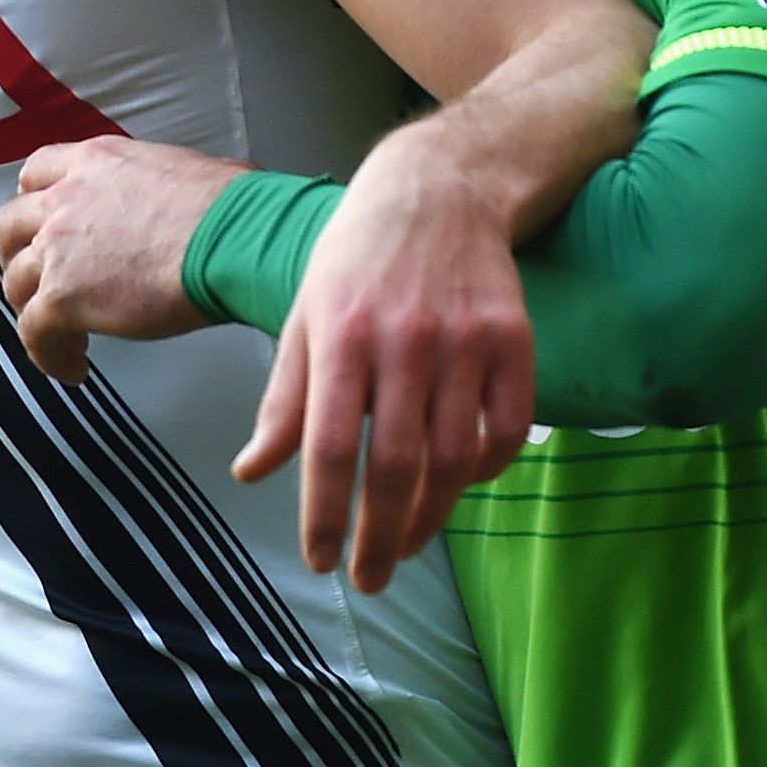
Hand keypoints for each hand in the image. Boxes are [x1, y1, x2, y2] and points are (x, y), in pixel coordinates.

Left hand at [0, 138, 246, 380]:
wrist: (235, 240)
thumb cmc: (231, 210)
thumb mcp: (185, 169)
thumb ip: (155, 185)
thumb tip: (177, 201)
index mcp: (97, 162)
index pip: (38, 173)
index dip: (36, 202)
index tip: (43, 221)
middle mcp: (67, 198)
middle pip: (12, 225)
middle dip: (20, 254)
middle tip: (39, 276)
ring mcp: (58, 247)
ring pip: (15, 282)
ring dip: (31, 307)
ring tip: (56, 330)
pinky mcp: (62, 296)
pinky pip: (34, 333)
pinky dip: (48, 354)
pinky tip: (72, 366)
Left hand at [230, 120, 533, 593]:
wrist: (438, 189)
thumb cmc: (357, 259)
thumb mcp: (305, 318)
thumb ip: (285, 400)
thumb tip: (253, 472)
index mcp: (342, 336)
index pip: (329, 448)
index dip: (324, 515)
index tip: (321, 560)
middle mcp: (405, 341)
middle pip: (397, 465)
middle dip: (382, 536)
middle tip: (372, 578)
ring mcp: (466, 340)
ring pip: (456, 456)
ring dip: (435, 515)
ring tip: (412, 543)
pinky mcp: (514, 337)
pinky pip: (510, 425)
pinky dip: (491, 466)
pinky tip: (466, 482)